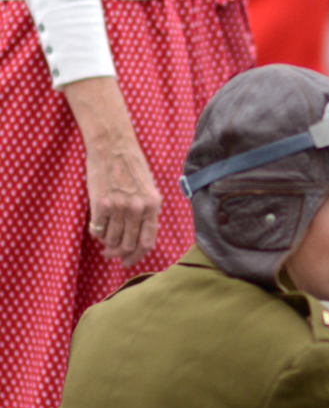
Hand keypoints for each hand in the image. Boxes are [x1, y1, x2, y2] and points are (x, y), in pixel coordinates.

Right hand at [64, 76, 160, 266]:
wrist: (112, 145)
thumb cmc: (130, 165)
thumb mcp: (148, 189)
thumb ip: (146, 212)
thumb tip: (137, 238)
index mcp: (153, 206)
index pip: (147, 242)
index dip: (137, 256)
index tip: (128, 262)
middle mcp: (138, 209)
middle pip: (129, 244)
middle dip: (119, 254)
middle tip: (110, 254)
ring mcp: (119, 207)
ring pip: (112, 239)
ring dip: (107, 244)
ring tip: (103, 243)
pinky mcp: (101, 203)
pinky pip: (98, 229)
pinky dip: (97, 233)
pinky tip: (97, 229)